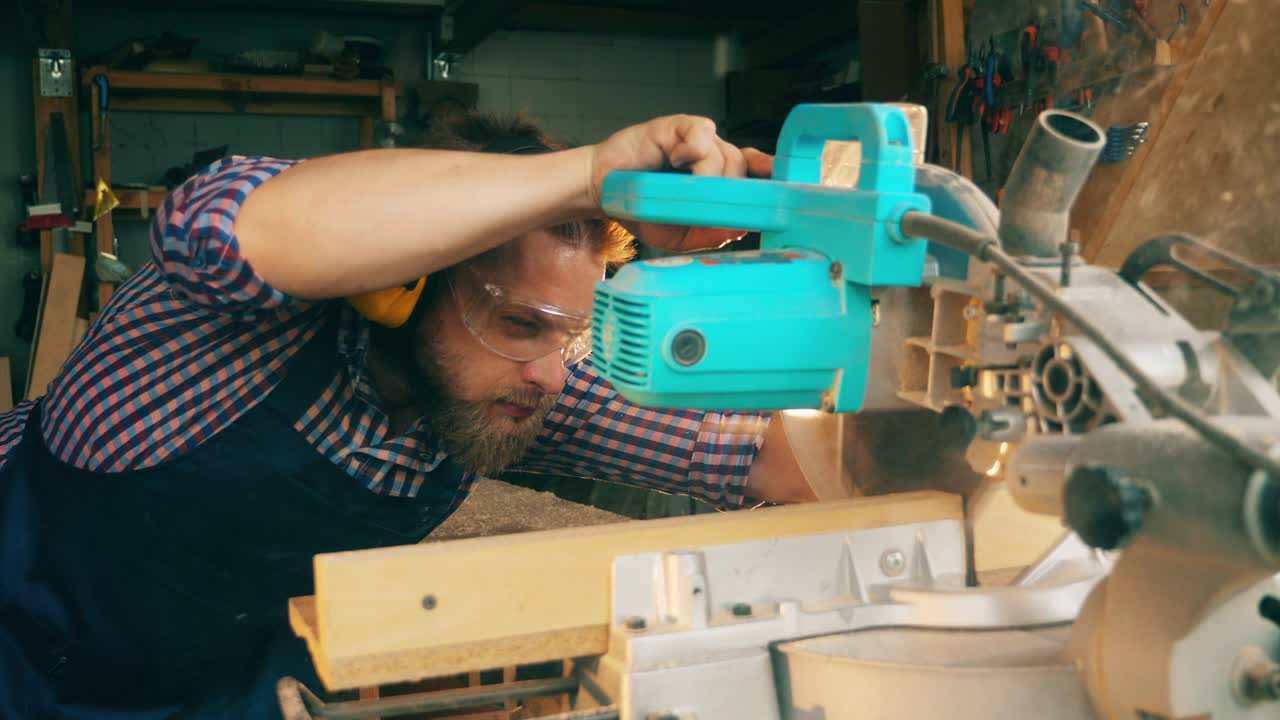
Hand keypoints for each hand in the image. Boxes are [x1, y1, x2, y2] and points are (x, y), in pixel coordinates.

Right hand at [588, 115, 773, 252]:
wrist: (603, 192)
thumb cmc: (643, 210)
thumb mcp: (682, 235)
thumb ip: (712, 232)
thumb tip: (741, 227)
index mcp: (716, 177)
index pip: (754, 170)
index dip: (769, 175)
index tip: (782, 186)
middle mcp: (711, 153)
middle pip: (741, 167)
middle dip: (726, 192)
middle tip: (697, 203)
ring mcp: (695, 138)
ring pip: (724, 155)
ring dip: (705, 178)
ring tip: (677, 186)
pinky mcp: (675, 126)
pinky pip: (702, 133)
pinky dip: (694, 149)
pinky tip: (676, 160)